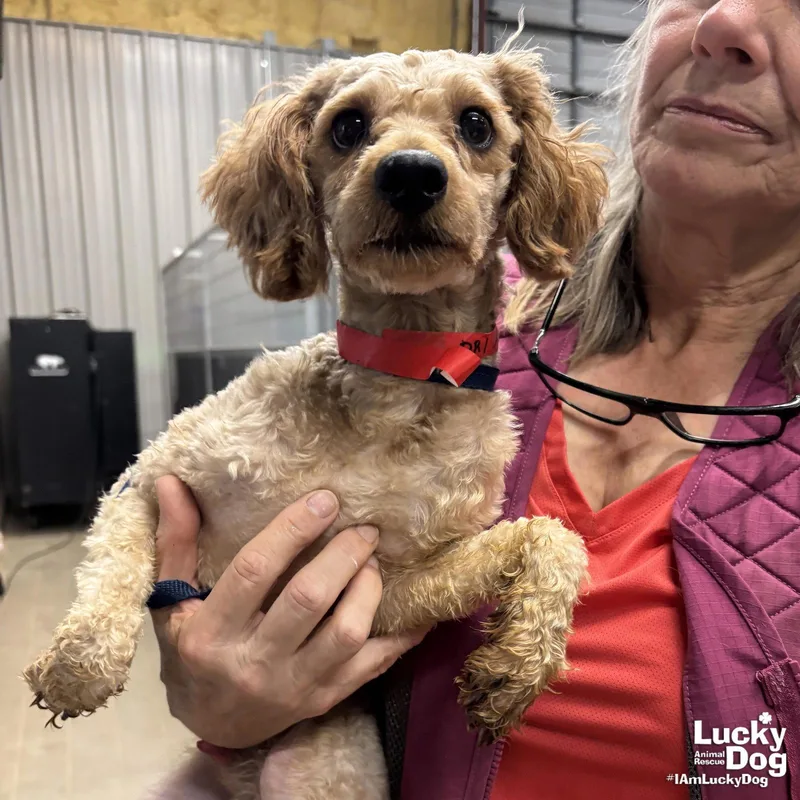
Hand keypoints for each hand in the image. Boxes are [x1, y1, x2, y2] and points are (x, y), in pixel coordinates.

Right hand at [150, 476, 427, 748]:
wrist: (211, 724)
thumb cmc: (191, 652)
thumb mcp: (171, 602)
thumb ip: (175, 543)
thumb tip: (170, 483)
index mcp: (211, 633)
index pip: (255, 571)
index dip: (292, 529)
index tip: (325, 499)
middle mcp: (254, 662)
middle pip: (308, 599)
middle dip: (343, 555)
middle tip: (363, 529)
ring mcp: (294, 686)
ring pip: (346, 632)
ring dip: (367, 589)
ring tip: (372, 562)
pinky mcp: (324, 699)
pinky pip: (373, 666)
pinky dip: (400, 636)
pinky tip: (414, 608)